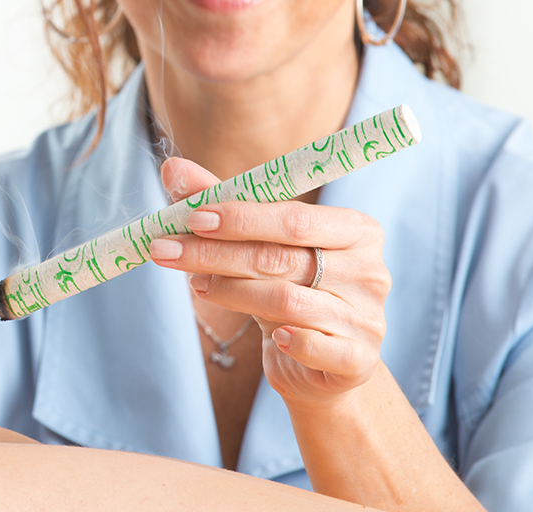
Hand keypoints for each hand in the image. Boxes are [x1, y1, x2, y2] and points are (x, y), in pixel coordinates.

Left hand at [149, 158, 391, 409]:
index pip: (293, 218)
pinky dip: (293, 342)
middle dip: (215, 253)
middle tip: (164, 249)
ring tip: (194, 285)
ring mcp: (367, 317)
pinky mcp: (359, 360)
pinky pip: (319, 348)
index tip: (191, 217)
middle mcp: (368, 271)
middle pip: (281, 257)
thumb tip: (172, 167)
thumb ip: (222, 204)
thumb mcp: (260, 245)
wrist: (321, 365)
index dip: (240, 217)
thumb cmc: (289, 289)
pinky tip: (274, 339)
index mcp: (355, 230)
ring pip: (287, 301)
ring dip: (230, 292)